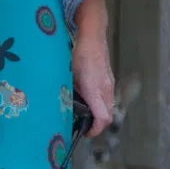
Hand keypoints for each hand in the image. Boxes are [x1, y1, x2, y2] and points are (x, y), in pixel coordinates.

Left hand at [71, 0, 113, 137]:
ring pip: (107, 106)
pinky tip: (86, 98)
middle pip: (107, 115)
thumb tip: (60, 107)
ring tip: (82, 113)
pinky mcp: (109, 78)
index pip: (103, 119)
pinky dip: (99, 103)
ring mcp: (109, 83)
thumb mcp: (68, 76)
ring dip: (97, 113)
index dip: (94, 130)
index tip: (84, 133)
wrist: (92, 35)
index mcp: (95, 90)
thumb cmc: (77, 54)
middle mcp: (106, 88)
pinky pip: (106, 97)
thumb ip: (68, 93)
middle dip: (95, 124)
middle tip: (81, 126)